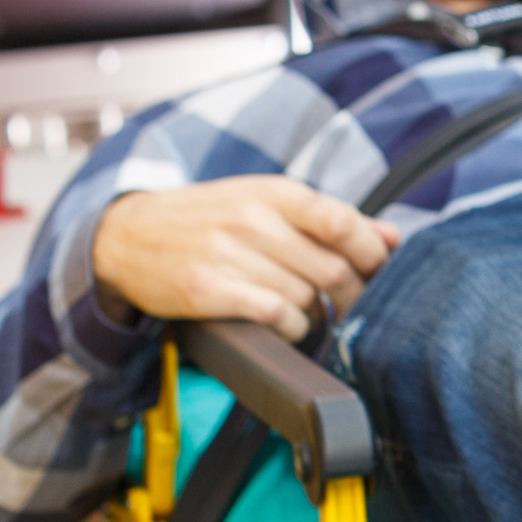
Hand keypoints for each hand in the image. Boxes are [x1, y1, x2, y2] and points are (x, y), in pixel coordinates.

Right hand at [90, 178, 401, 341]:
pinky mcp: (207, 290)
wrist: (128, 236)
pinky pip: (273, 316)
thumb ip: (331, 220)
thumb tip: (394, 237)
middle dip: (353, 294)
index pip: (343, 222)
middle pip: (331, 268)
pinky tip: (288, 324)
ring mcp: (228, 255)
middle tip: (353, 306)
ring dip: (318, 313)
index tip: (381, 272)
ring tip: (314, 313)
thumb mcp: (267, 203)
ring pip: (305, 297)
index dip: (372, 253)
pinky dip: (291, 327)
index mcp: (275, 193)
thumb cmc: (210, 218)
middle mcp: (253, 220)